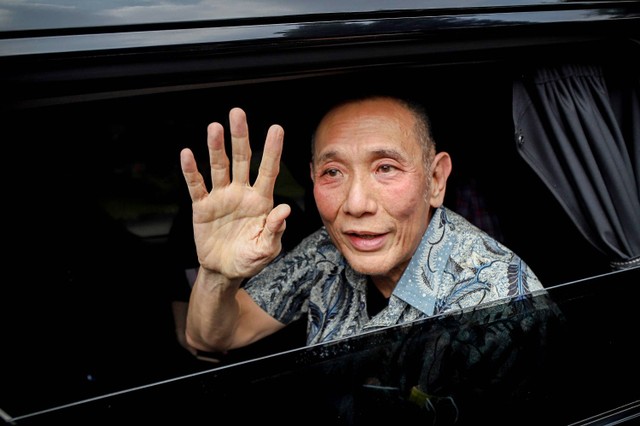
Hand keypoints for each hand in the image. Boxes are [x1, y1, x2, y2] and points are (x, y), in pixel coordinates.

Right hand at [180, 107, 290, 278]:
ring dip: (216, 148)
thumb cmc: (250, 259)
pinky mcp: (202, 206)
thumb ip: (274, 230)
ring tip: (214, 127)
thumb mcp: (266, 249)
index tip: (276, 129)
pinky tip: (187, 154)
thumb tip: (284, 210)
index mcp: (261, 201)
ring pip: (219, 167)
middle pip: (242, 160)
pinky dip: (191, 171)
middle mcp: (241, 193)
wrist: (224, 270)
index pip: (268, 170)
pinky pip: (196, 185)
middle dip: (240, 137)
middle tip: (238, 113)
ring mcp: (221, 197)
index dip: (272, 150)